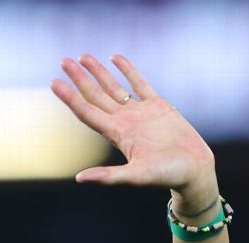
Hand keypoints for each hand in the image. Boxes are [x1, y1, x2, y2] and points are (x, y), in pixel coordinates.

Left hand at [50, 54, 216, 204]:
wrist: (193, 170)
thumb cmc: (166, 176)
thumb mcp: (136, 176)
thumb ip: (109, 176)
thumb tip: (79, 179)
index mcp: (116, 134)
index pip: (86, 111)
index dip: (70, 97)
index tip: (54, 82)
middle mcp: (124, 121)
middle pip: (95, 96)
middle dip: (80, 79)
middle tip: (64, 61)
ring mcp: (140, 113)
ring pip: (114, 87)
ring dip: (99, 72)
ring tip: (84, 56)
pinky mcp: (159, 107)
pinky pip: (140, 83)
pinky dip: (128, 70)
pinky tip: (115, 58)